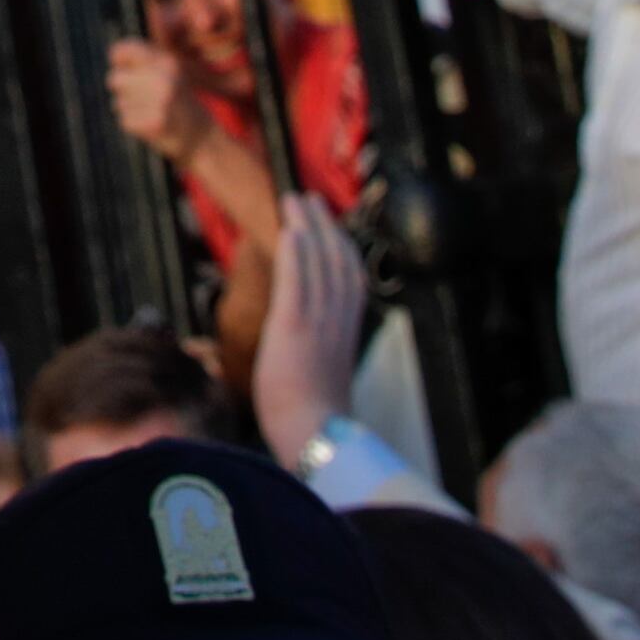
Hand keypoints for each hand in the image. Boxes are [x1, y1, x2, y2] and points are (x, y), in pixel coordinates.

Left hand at [103, 37, 205, 160]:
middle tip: (146, 97)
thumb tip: (114, 54)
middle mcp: (163, 79)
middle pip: (114, 79)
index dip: (119, 62)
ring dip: (130, 109)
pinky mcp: (153, 124)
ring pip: (118, 102)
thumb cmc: (177, 100)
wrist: (202, 136)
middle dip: (124, 90)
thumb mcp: (167, 71)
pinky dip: (134, 125)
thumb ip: (142, 59)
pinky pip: (124, 120)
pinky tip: (152, 125)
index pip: (120, 50)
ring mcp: (159, 102)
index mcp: (166, 62)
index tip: (127, 70)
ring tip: (152, 112)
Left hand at [252, 201, 369, 471]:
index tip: (329, 227)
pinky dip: (297, 254)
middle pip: (337, 264)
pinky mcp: (295, 329)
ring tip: (296, 201)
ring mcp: (318, 325)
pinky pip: (298, 283)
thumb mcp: (319, 383)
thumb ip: (316, 360)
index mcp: (345, 337)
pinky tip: (291, 230)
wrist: (315, 441)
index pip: (349, 282)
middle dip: (325, 228)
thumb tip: (300, 355)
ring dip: (309, 228)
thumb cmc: (312, 423)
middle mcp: (338, 324)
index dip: (340, 250)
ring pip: (319, 265)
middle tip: (310, 199)